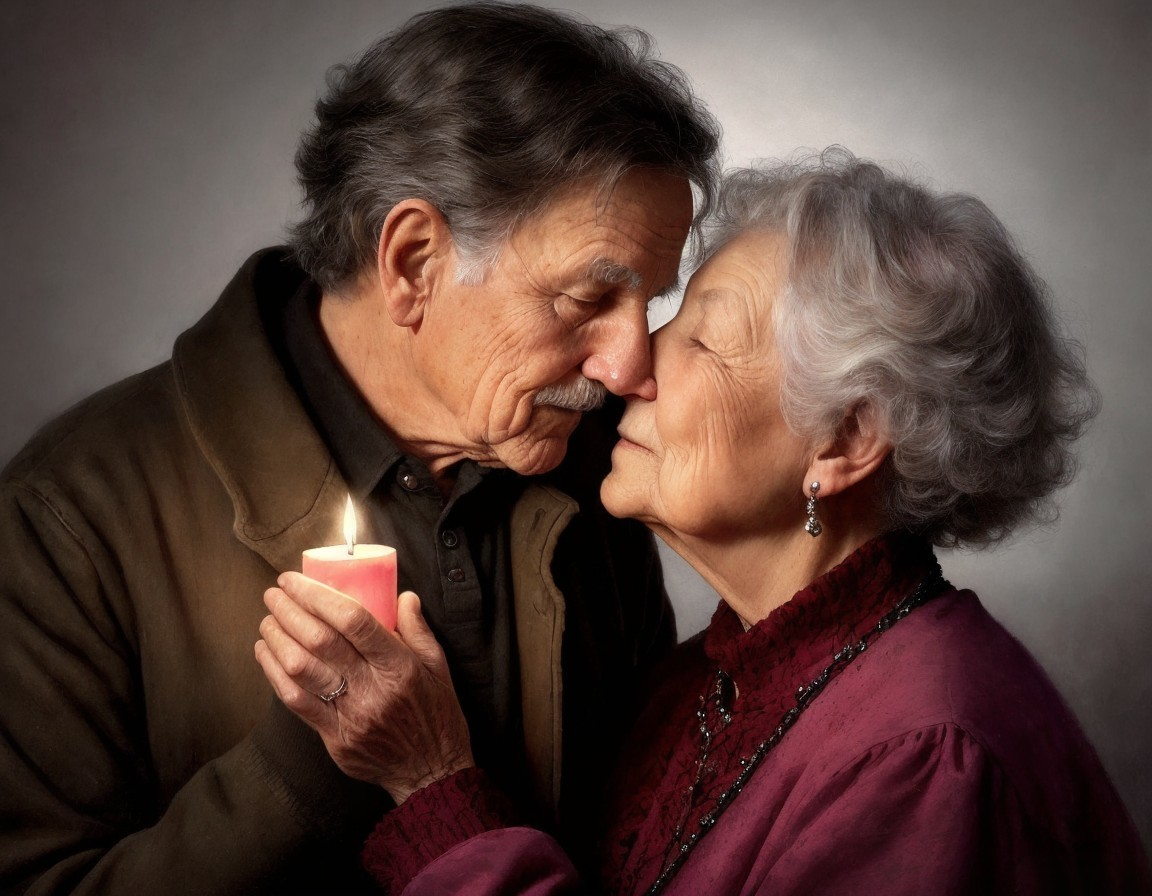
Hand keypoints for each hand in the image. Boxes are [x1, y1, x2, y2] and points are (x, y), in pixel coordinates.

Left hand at [254, 575, 473, 802]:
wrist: (431, 773)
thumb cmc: (437, 715)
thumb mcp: (438, 667)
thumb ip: (418, 629)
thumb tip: (402, 595)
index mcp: (399, 666)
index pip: (353, 620)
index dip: (319, 595)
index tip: (297, 579)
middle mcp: (372, 689)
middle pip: (320, 640)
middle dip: (290, 610)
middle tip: (275, 592)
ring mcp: (350, 715)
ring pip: (301, 669)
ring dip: (277, 638)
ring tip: (268, 618)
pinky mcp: (333, 738)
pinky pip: (295, 701)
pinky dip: (274, 672)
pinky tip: (266, 653)